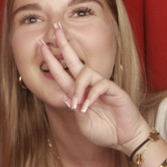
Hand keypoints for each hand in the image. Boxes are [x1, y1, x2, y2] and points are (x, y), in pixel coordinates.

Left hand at [40, 24, 147, 152]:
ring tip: (76, 105)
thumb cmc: (104, 131)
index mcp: (78, 92)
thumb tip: (64, 95)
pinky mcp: (114, 90)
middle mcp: (89, 85)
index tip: (41, 47)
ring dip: (77, 87)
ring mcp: (101, 86)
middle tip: (55, 29)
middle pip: (74, 60)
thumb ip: (73, 109)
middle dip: (64, 45)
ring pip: (85, 73)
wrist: (124, 138)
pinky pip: (100, 85)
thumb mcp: (82, 123)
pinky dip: (90, 96)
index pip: (62, 74)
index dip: (51, 61)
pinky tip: (86, 107)